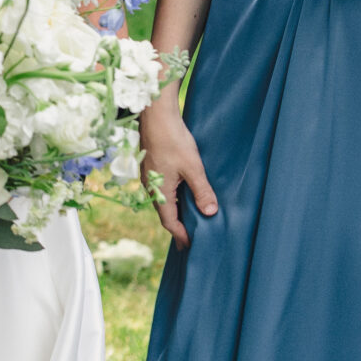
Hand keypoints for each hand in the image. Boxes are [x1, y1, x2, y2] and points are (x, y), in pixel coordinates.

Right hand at [139, 88, 217, 248]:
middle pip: (164, 213)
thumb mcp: (192, 167)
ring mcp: (149, 175)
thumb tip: (211, 213)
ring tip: (187, 219)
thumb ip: (202, 191)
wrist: (155, 115)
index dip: (181, 235)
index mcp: (159, 191)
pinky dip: (171, 198)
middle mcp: (150, 186)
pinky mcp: (151, 165)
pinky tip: (181, 194)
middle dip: (177, 226)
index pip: (169, 221)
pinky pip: (161, 189)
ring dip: (174, 211)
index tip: (191, 246)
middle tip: (189, 238)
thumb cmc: (173, 140)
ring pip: (162, 200)